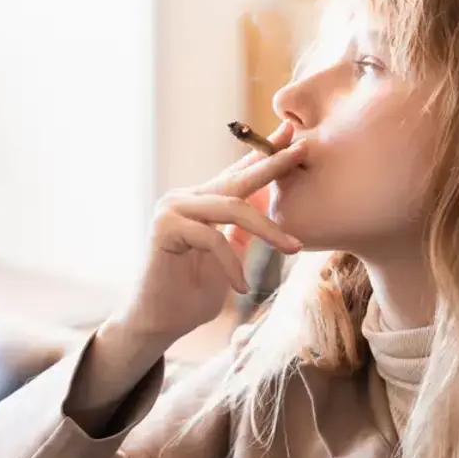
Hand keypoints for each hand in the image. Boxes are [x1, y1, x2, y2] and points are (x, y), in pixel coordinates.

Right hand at [120, 121, 304, 342]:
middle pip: (235, 179)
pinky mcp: (164, 227)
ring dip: (268, 228)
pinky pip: (212, 238)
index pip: (235, 174)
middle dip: (272, 164)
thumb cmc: (190, 296)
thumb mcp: (228, 258)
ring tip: (294, 247)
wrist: (156, 324)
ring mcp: (171, 209)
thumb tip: (268, 203)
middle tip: (302, 149)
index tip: (291, 133)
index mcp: (200, 203)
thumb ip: (241, 232)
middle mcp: (184, 199)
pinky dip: (232, 264)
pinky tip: (241, 287)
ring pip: (231, 206)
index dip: (264, 155)